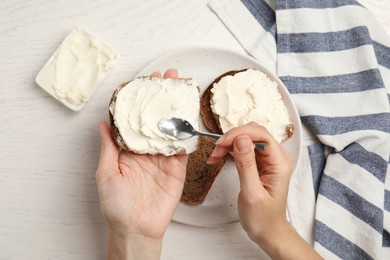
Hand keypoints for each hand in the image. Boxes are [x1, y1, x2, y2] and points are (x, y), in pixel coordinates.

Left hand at [96, 69, 186, 258]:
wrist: (136, 228)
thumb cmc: (116, 205)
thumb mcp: (106, 172)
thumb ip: (108, 146)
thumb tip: (102, 122)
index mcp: (128, 149)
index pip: (134, 118)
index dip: (139, 99)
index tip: (143, 81)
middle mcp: (146, 150)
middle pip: (155, 118)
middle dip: (161, 97)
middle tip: (167, 77)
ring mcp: (162, 157)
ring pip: (171, 128)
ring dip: (176, 108)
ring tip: (180, 89)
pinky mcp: (177, 167)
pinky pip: (183, 146)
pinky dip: (187, 131)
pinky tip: (189, 114)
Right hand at [208, 122, 320, 258]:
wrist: (268, 230)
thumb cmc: (263, 217)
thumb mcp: (252, 193)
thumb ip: (247, 165)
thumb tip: (241, 139)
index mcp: (280, 163)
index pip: (261, 135)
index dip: (239, 134)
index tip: (222, 143)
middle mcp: (277, 157)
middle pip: (254, 133)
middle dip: (232, 137)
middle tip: (216, 150)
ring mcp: (269, 158)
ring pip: (247, 138)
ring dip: (229, 142)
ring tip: (215, 155)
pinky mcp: (261, 161)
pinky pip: (244, 146)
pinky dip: (230, 148)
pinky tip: (219, 156)